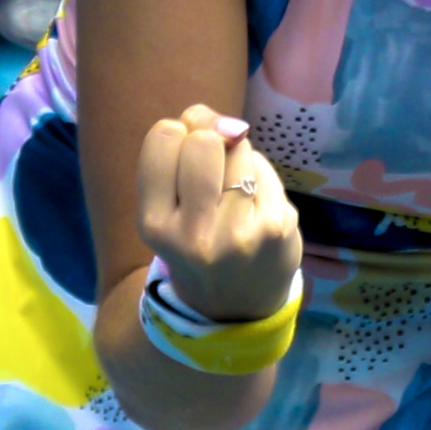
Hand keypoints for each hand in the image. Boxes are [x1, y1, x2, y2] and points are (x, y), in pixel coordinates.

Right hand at [135, 104, 301, 321]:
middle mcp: (193, 232)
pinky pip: (267, 170)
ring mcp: (239, 232)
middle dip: (212, 137)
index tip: (184, 148)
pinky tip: (256, 206)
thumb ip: (182, 158)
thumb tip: (225, 122)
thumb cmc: (197, 244)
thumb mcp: (168, 212)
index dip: (180, 130)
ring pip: (242, 150)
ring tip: (233, 190)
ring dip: (239, 157)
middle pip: (206, 140)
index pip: (164, 138)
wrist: (234, 307)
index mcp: (153, 224)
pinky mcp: (277, 227)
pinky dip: (261, 177)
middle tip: (214, 161)